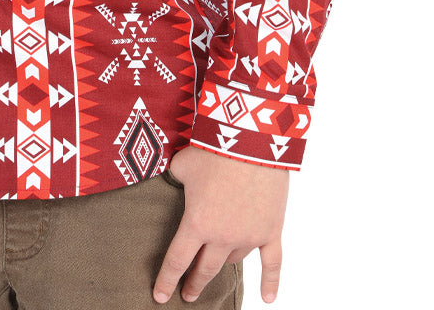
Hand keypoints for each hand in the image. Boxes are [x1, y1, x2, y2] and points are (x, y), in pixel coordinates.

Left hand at [152, 145, 288, 304]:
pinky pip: (272, 263)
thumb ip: (177, 179)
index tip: (161, 297)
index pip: (177, 260)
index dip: (167, 280)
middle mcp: (222, 236)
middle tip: (187, 295)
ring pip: (233, 260)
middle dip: (194, 283)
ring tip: (215, 267)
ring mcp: (249, 236)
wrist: (251, 140)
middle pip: (205, 269)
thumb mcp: (182, 164)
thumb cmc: (213, 149)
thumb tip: (176, 179)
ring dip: (222, 264)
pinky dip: (270, 282)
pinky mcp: (271, 230)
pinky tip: (267, 298)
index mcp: (196, 223)